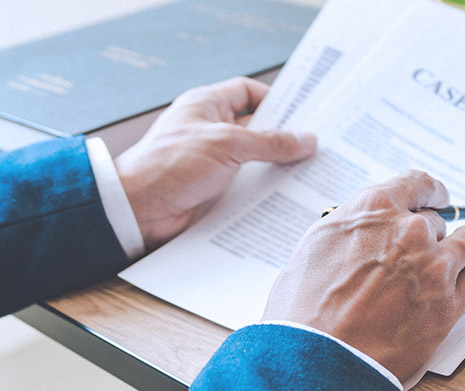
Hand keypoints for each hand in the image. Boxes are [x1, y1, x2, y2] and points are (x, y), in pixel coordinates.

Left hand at [115, 77, 316, 249]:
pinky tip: (283, 196)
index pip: (247, 92)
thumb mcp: (227, 145)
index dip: (274, 99)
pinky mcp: (213, 188)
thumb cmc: (168, 165)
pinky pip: (246, 184)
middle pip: (255, 128)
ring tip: (306, 173)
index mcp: (207, 105)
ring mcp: (212, 160)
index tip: (301, 112)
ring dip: (275, 167)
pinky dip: (264, 190)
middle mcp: (210, 130)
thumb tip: (305, 140)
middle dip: (282, 137)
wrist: (135, 209)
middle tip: (313, 146)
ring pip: (254, 159)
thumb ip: (269, 141)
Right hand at [262, 170, 464, 382]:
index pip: (419, 184)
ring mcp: (434, 266)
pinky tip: (460, 285)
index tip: (438, 198)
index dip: (432, 193)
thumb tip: (370, 226)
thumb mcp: (317, 244)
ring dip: (460, 251)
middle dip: (431, 236)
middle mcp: (409, 230)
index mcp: (375, 208)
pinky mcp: (449, 304)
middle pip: (438, 220)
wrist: (316, 360)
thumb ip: (354, 226)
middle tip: (420, 253)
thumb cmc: (305, 308)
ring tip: (450, 265)